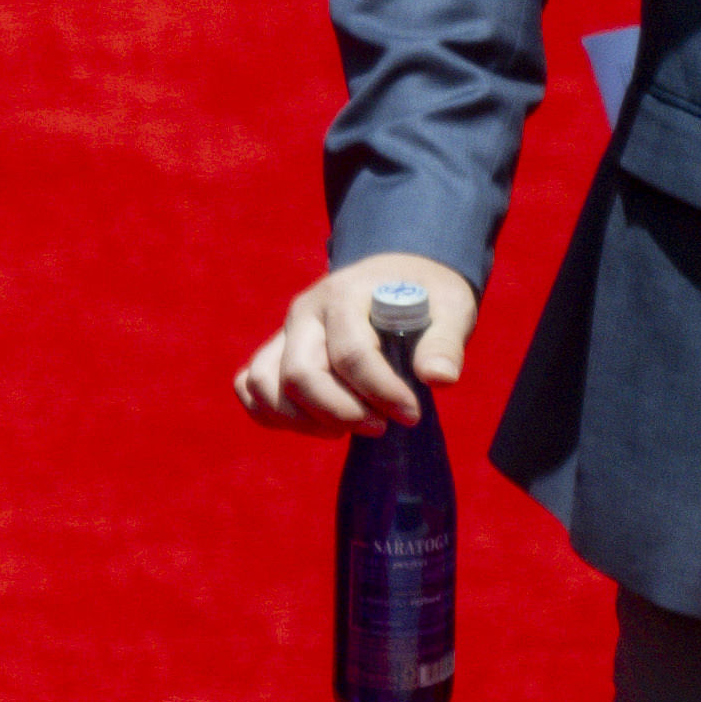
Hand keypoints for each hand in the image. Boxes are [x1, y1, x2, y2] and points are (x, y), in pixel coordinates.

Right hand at [234, 254, 478, 434]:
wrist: (396, 272)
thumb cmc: (425, 294)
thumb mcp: (452, 307)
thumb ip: (445, 342)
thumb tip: (439, 379)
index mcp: (344, 296)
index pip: (351, 354)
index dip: (381, 392)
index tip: (411, 415)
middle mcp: (304, 313)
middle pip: (300, 375)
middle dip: (341, 412)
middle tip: (380, 427)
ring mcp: (284, 332)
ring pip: (263, 384)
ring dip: (301, 419)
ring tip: (344, 429)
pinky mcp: (275, 349)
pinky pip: (248, 385)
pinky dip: (269, 412)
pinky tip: (314, 423)